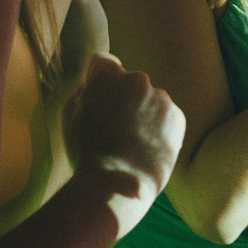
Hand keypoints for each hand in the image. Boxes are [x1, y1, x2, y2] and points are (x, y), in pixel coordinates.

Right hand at [65, 53, 185, 233]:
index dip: (97, 80)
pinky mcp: (177, 116)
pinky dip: (159, 128)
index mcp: (106, 74)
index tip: (97, 98)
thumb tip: (93, 85)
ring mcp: (161, 97)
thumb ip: (83, 91)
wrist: (115, 185)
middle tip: (114, 127)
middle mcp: (137, 78)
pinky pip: (166, 116)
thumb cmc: (86, 152)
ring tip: (131, 143)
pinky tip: (146, 148)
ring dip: (142, 113)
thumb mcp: (69, 116)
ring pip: (149, 99)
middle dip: (122, 97)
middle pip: (128, 82)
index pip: (102, 62)